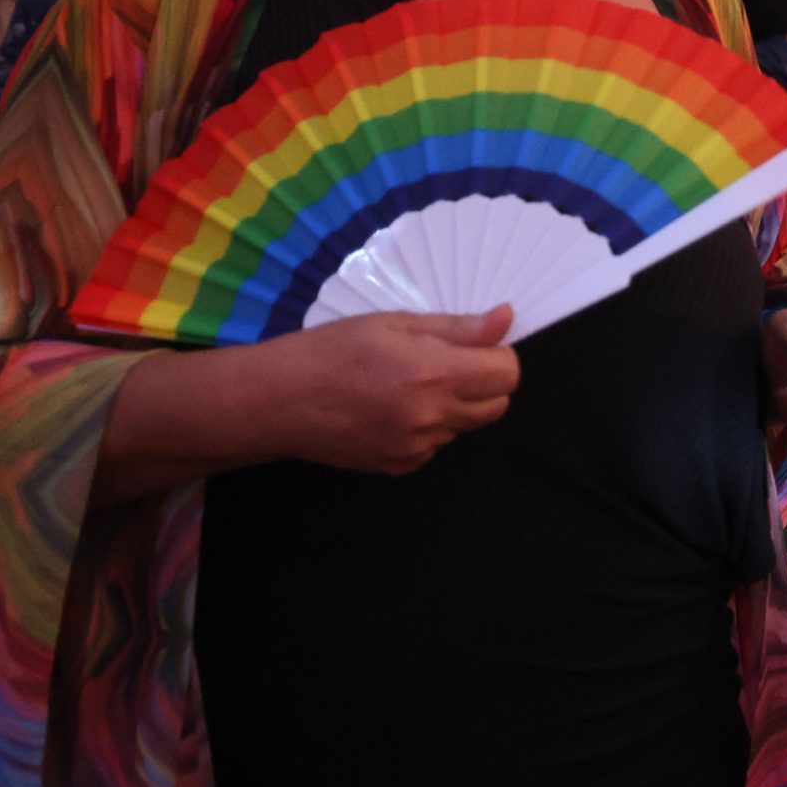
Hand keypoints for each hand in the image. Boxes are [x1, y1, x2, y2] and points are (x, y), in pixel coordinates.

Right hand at [265, 306, 521, 475]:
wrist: (279, 401)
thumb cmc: (331, 351)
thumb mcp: (393, 324)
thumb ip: (457, 327)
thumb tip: (506, 320)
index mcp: (434, 374)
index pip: (507, 373)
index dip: (497, 355)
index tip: (475, 345)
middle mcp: (431, 417)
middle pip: (497, 405)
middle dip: (485, 381)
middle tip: (447, 362)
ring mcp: (417, 447)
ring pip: (467, 425)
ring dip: (456, 405)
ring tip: (411, 384)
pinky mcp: (401, 466)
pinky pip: (437, 444)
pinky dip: (429, 427)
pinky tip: (393, 408)